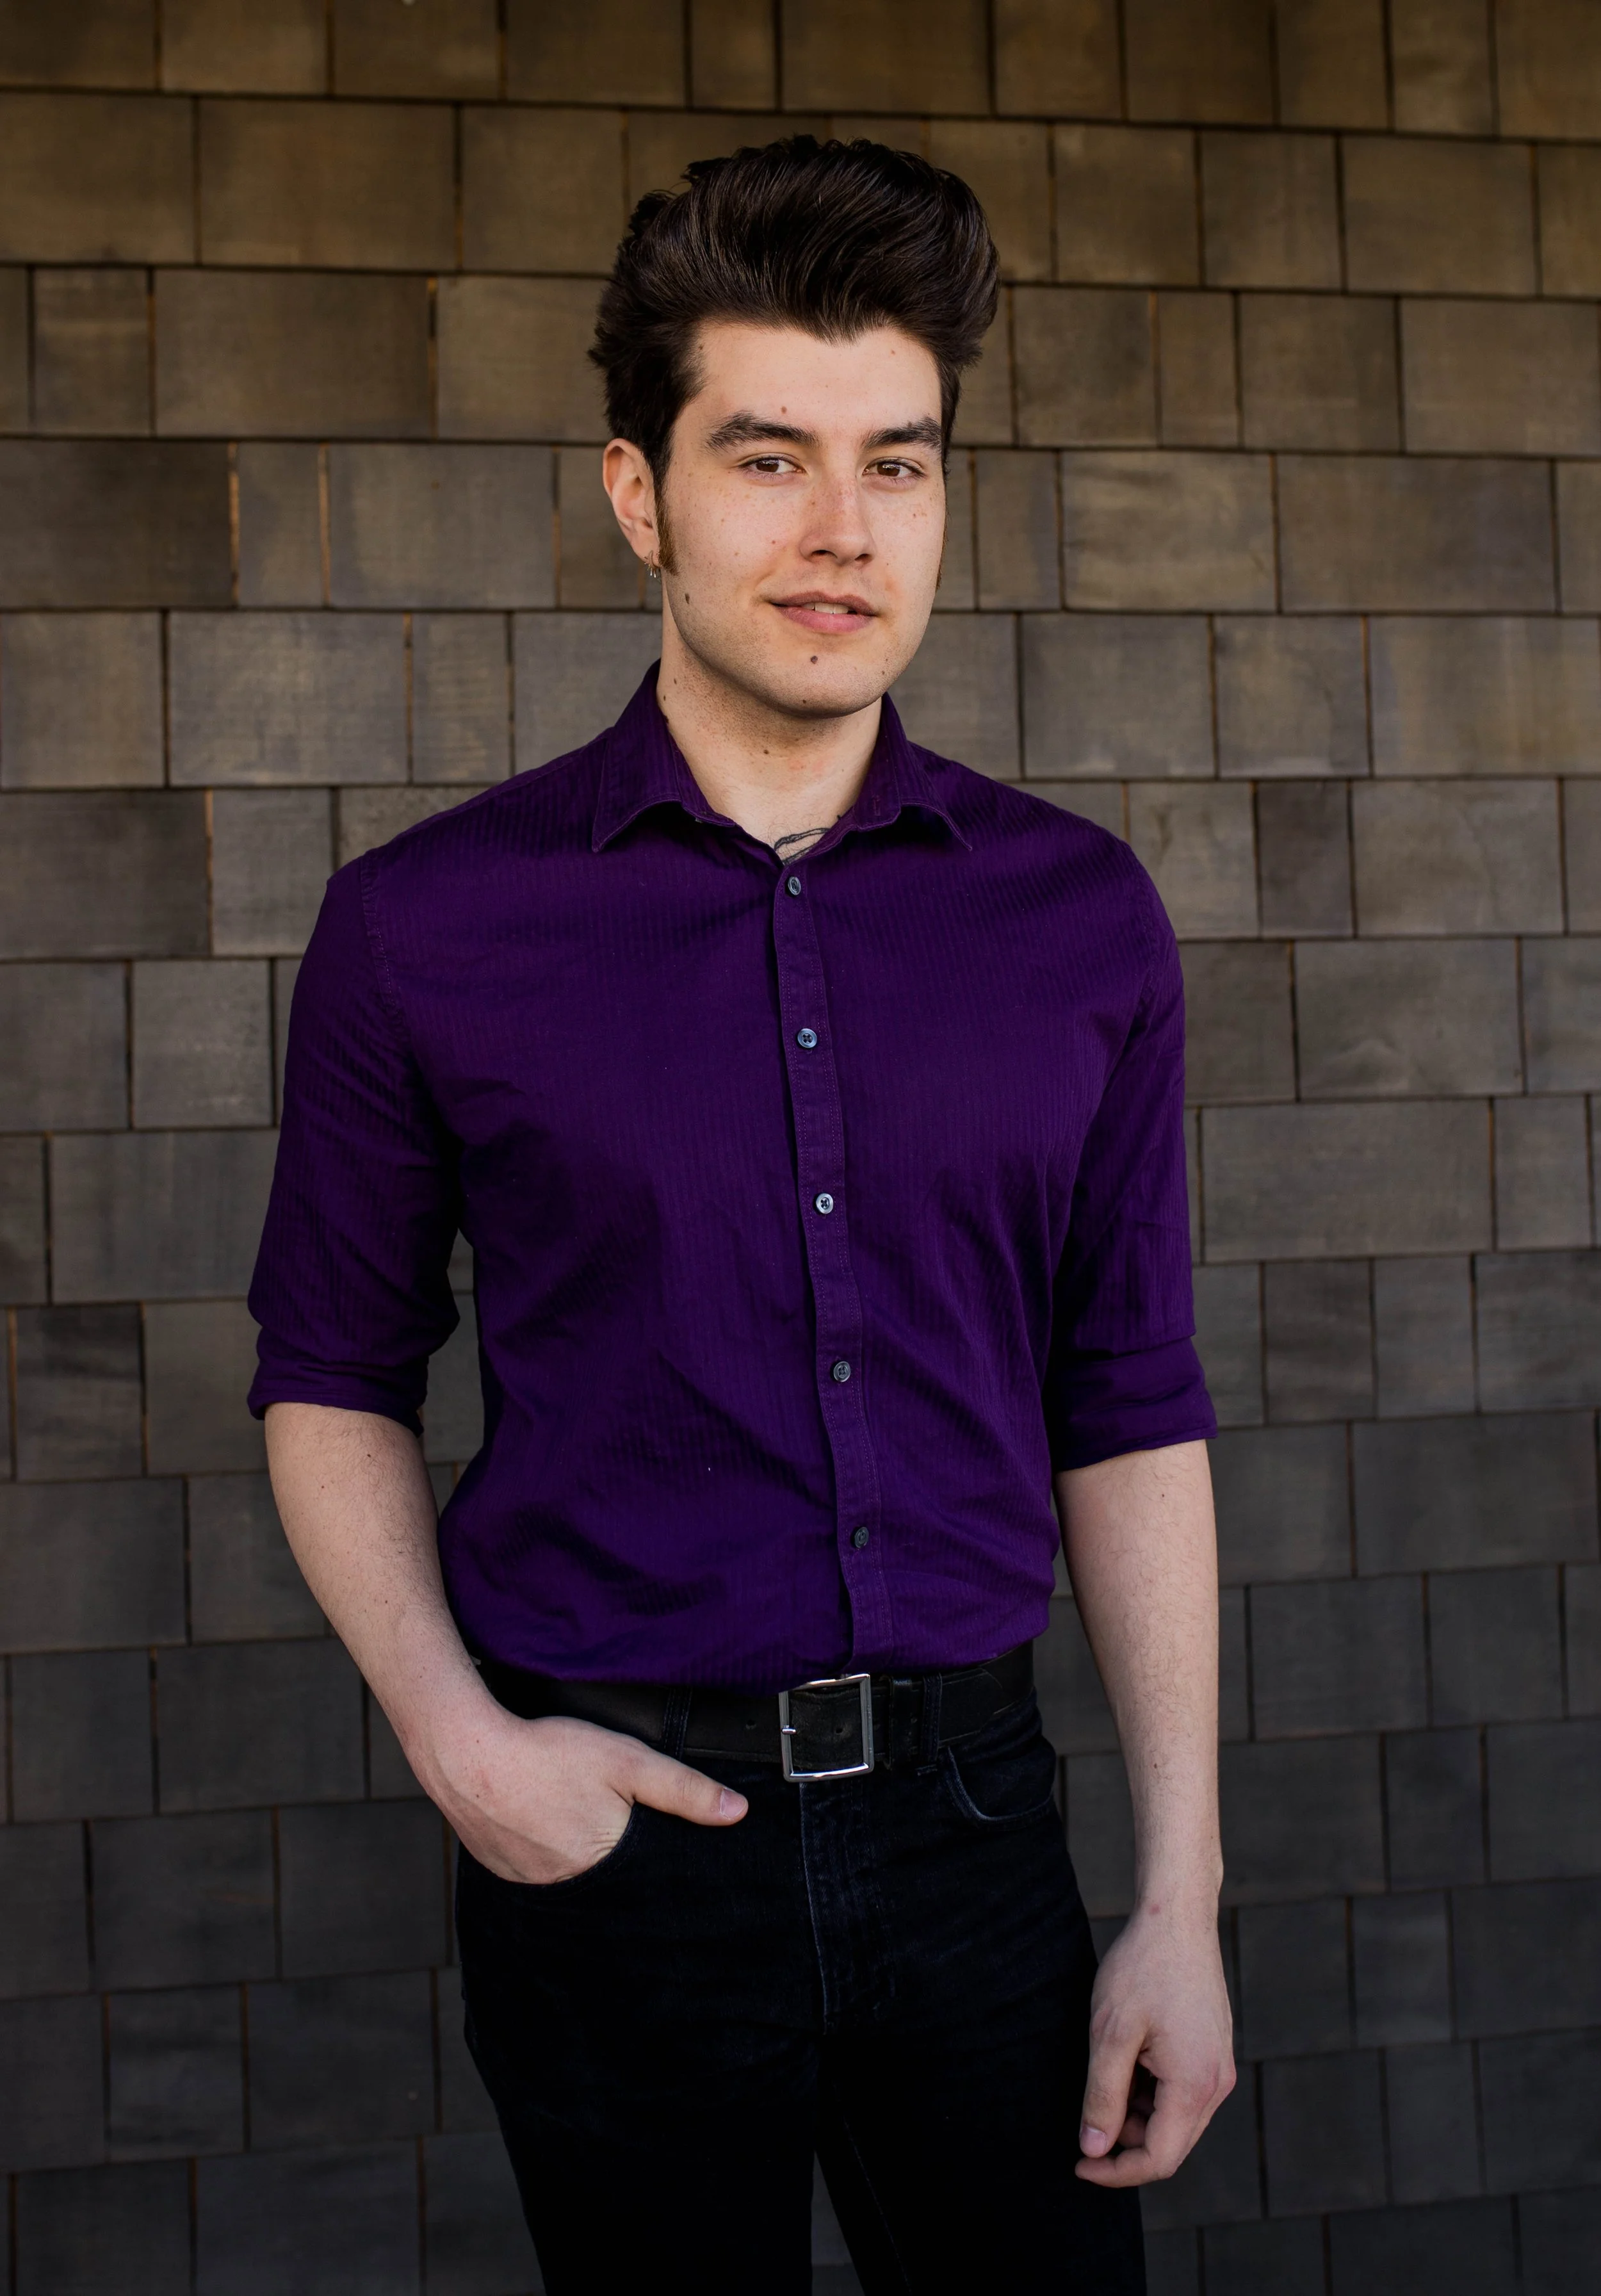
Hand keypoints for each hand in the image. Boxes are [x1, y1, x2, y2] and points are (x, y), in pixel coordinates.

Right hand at [429, 1705, 746, 1884]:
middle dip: (616, 1866)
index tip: (660, 1866)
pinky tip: (544, 1825)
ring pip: (567, 1879)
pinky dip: (544, 1853)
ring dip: (576, 1860)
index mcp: (602, 1867)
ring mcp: (526, 1880)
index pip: (642, 1888)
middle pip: (605, 1884)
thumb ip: (683, 1789)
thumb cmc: (547, 1754)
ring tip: (576, 1826)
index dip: (654, 1876)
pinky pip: (533, 1870)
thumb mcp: (627, 1761)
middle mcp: (564, 1886)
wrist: (465, 1751)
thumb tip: (736, 1813)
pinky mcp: (499, 1868)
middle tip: (610, 1832)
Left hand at [1074, 1899, 1234, 2186]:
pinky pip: (1182, 2094)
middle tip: (1084, 2121)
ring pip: (1175, 2120)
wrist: (1177, 1917)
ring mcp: (1218, 2067)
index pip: (1159, 2159)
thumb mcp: (1110, 2033)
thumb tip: (1094, 2150)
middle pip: (1170, 2145)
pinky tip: (1126, 2060)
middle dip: (1124, 2145)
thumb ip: (1102, 2097)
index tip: (1078, 2163)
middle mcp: (1216, 2084)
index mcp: (1195, 2086)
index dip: (1116, 2171)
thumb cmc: (1142, 1968)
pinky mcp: (1212, 2052)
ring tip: (1105, 2073)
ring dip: (1136, 2115)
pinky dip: (1150, 2092)